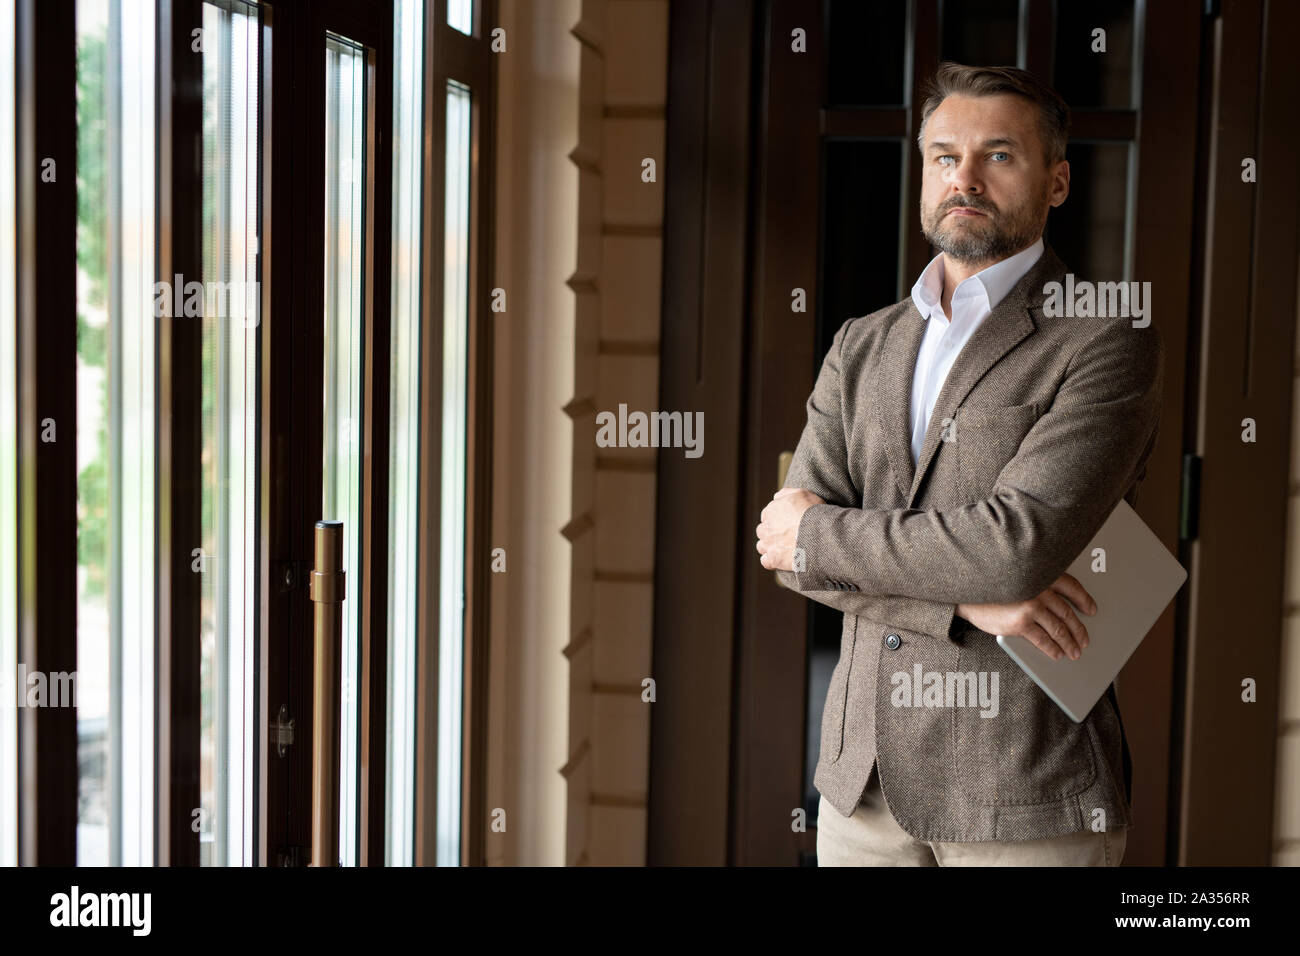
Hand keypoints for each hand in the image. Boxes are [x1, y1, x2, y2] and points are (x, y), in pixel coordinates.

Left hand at [756, 488, 824, 571]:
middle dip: (771, 533)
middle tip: (785, 536)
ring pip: (762, 546)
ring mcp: (769, 544)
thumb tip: (776, 497)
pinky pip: (765, 561)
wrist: (818, 534)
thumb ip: (786, 493)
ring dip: (769, 546)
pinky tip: (780, 559)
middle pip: (763, 530)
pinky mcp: (773, 559)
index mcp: (771, 510)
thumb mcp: (802, 493)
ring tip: (783, 548)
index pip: (767, 515)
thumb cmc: (812, 512)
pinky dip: (771, 561)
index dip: (777, 519)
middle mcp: (766, 527)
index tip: (786, 523)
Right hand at [956, 572, 1096, 660]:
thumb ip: (1037, 586)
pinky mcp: (1020, 623)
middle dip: (1079, 629)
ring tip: (1075, 651)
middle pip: (1068, 612)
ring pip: (1059, 629)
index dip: (1084, 600)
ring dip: (1070, 642)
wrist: (965, 592)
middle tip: (1085, 640)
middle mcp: (1040, 588)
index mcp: (1042, 573)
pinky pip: (1043, 640)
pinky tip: (1057, 653)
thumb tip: (1058, 609)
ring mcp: (1031, 606)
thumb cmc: (991, 586)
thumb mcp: (1017, 578)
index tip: (1092, 610)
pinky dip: (1053, 648)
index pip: (1072, 586)